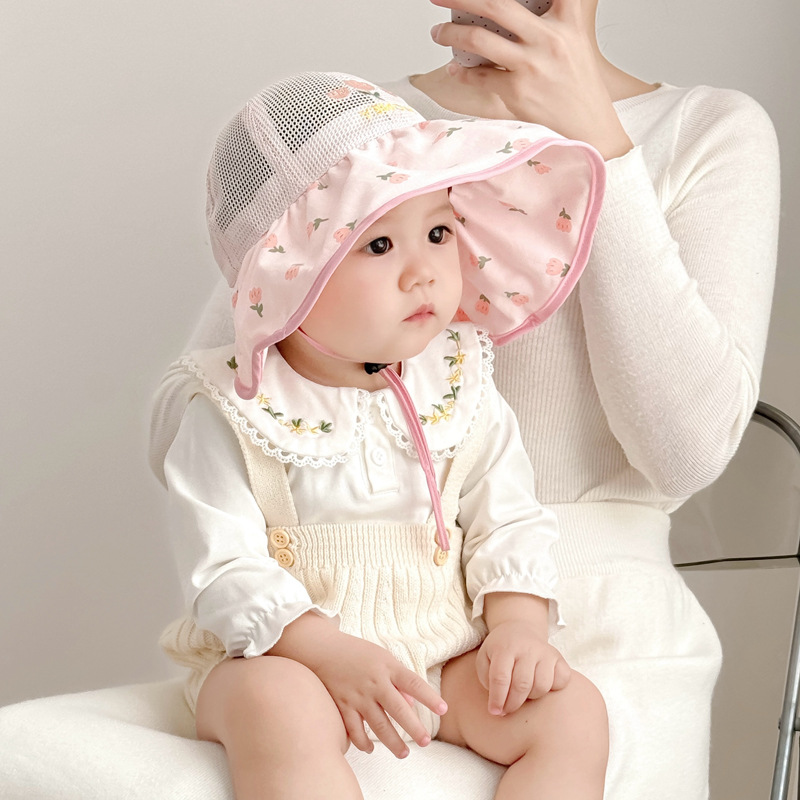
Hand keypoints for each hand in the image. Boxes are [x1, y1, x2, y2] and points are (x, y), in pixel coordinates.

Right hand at [285, 622, 446, 757]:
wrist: (323, 649)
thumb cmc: (357, 653)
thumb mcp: (382, 658)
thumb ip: (398, 680)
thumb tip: (411, 705)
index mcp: (387, 667)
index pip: (413, 683)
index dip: (429, 697)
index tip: (443, 710)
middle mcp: (374, 682)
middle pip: (398, 709)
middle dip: (413, 728)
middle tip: (425, 741)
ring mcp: (357, 695)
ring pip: (378, 725)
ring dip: (392, 742)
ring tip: (403, 753)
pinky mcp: (342, 705)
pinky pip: (354, 730)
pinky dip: (362, 742)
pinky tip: (370, 749)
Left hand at [428, 0, 632, 158]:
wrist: (589, 126)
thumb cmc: (578, 83)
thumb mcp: (577, 37)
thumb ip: (557, 14)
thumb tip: (513, 9)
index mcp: (568, 18)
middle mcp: (549, 38)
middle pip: (496, 4)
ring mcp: (532, 65)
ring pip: (479, 40)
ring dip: (450, 34)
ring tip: (438, 33)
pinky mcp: (518, 91)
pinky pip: (479, 76)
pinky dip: (462, 72)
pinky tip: (454, 68)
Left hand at [476, 619, 570, 714]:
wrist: (520, 628)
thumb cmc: (500, 649)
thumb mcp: (485, 658)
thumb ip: (487, 678)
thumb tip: (498, 701)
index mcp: (505, 648)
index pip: (500, 677)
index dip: (497, 699)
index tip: (494, 711)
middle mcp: (527, 648)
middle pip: (522, 685)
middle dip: (513, 703)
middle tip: (507, 709)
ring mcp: (545, 652)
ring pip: (542, 686)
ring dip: (531, 697)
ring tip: (523, 693)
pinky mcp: (559, 658)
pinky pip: (561, 681)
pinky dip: (553, 689)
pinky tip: (540, 684)